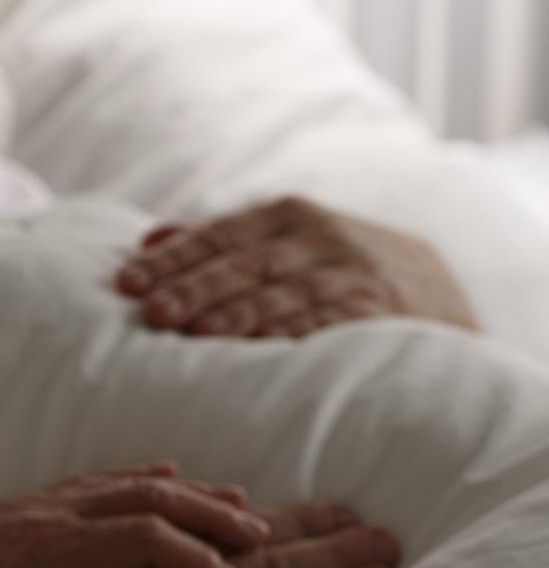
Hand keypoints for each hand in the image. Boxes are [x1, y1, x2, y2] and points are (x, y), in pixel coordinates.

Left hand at [0, 463, 271, 567]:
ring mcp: (42, 504)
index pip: (142, 539)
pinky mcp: (33, 505)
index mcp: (50, 550)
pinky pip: (101, 480)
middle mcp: (52, 515)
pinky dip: (145, 479)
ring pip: (130, 484)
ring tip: (244, 507)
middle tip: (267, 538)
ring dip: (190, 494)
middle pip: (149, 499)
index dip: (194, 558)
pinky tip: (171, 476)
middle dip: (213, 515)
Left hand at [116, 197, 477, 338]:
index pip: (220, 235)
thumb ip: (218, 241)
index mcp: (288, 214)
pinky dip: (294, 337)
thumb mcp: (285, 239)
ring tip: (196, 334)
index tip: (127, 282)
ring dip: (239, 315)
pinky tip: (260, 353)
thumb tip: (145, 241)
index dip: (172, 258)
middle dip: (195, 287)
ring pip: (286, 294)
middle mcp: (321, 237)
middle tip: (152, 311)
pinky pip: (332, 324)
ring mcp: (355, 273)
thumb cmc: (334, 266)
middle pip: (247, 263)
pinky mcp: (383, 312)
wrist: (439, 287)